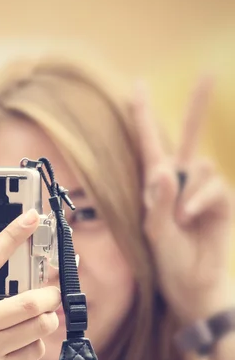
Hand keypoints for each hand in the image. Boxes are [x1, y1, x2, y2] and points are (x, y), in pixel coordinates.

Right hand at [0, 209, 60, 359]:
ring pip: (39, 327)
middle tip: (51, 291)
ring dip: (47, 318)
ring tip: (40, 316)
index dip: (14, 235)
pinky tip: (25, 341)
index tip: (32, 218)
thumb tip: (7, 279)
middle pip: (30, 302)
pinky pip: (32, 353)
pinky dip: (35, 343)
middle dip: (50, 294)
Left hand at [130, 78, 234, 323]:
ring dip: (187, 193)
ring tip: (180, 219)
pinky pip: (214, 186)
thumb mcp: (154, 234)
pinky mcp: (221, 201)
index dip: (144, 115)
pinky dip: (200, 201)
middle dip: (198, 106)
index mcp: (156, 186)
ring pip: (201, 166)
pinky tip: (190, 218)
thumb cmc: (167, 262)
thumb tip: (167, 170)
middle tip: (210, 75)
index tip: (138, 84)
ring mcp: (202, 190)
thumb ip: (158, 204)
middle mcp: (180, 181)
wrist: (193, 284)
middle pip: (190, 136)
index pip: (150, 144)